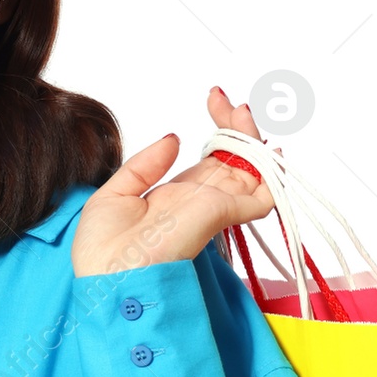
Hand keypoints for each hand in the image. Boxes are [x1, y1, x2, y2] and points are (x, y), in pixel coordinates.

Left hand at [72, 87, 275, 277]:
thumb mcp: (116, 194)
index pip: (210, 157)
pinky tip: (273, 153)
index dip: (218, 127)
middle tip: (226, 100)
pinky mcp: (221, 214)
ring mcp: (214, 207)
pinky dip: (273, 178)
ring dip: (253, 139)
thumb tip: (174, 137)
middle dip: (237, 126)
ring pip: (250, 170)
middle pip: (234, 158)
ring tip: (242, 110)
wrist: (108, 278)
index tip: (214, 98)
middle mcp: (201, 200)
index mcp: (179, 195)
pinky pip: (261, 197)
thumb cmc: (103, 250)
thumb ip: (145, 165)